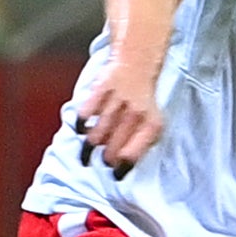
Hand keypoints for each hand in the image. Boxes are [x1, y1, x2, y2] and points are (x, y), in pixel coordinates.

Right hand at [78, 58, 163, 172]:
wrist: (137, 62)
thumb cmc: (143, 97)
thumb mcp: (153, 120)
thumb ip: (142, 142)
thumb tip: (125, 165)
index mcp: (152, 123)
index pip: (132, 154)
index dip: (122, 167)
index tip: (116, 173)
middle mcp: (135, 113)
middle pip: (113, 147)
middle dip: (107, 157)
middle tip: (104, 160)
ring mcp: (117, 101)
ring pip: (98, 134)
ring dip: (92, 145)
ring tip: (89, 152)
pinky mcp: (101, 89)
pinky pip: (86, 113)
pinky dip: (82, 123)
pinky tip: (82, 128)